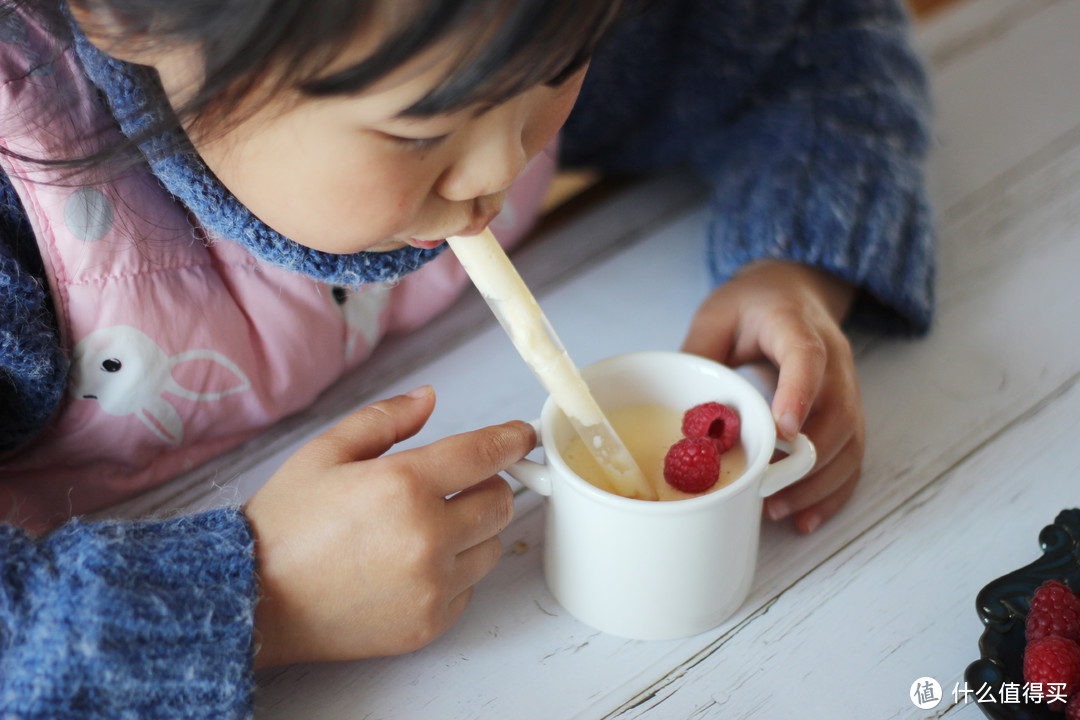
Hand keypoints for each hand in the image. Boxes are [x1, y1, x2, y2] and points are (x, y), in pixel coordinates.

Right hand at [244, 386, 534, 666]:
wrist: (253, 599)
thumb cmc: (285, 525)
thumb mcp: (324, 452)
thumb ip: (384, 420)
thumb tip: (429, 398)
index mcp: (403, 484)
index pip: (486, 453)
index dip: (512, 439)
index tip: (522, 436)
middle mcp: (427, 536)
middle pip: (501, 500)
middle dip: (486, 485)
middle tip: (455, 485)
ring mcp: (432, 585)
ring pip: (492, 546)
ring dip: (473, 531)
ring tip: (425, 528)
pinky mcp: (429, 623)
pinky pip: (470, 588)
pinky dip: (455, 572)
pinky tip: (413, 565)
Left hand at [681, 260, 862, 533]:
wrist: (795, 290)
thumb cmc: (752, 304)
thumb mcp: (716, 315)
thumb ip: (700, 355)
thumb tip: (683, 412)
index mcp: (798, 326)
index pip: (807, 358)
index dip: (798, 394)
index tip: (783, 430)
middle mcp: (834, 360)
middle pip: (837, 413)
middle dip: (805, 459)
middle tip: (766, 490)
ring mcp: (846, 389)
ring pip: (849, 443)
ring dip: (817, 484)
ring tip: (776, 511)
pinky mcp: (847, 413)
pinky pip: (850, 457)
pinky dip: (832, 492)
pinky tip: (805, 518)